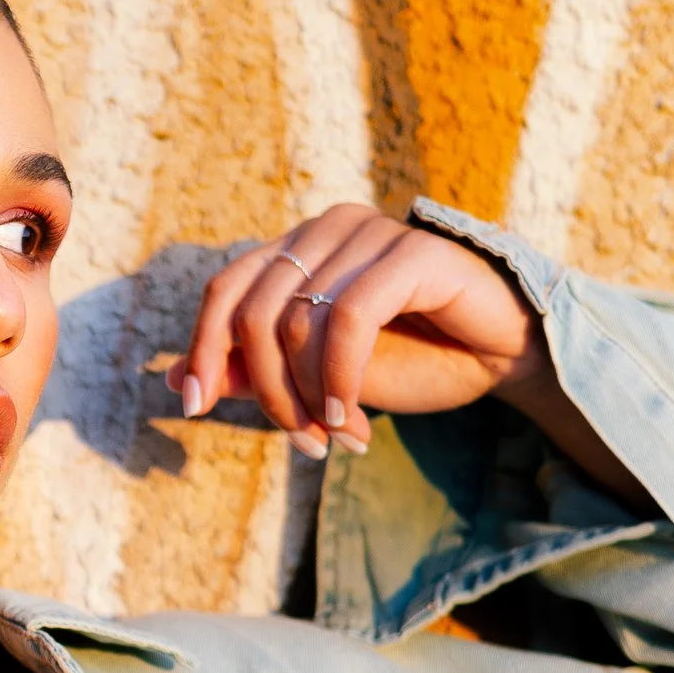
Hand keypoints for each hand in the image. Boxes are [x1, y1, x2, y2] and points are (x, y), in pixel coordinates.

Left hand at [176, 205, 544, 460]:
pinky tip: (353, 419)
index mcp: (300, 248)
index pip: (225, 291)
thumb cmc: (414, 358)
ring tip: (339, 437)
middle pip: (253, 315)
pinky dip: (341, 380)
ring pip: (296, 322)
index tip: (197, 409)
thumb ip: (254, 370)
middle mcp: (328, 228)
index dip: (203, 349)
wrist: (499, 356)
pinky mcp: (413, 252)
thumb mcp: (319, 377)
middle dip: (270, 394)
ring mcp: (371, 232)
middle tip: (306, 444)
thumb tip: (174, 379)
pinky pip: (348, 319)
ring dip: (310, 399)